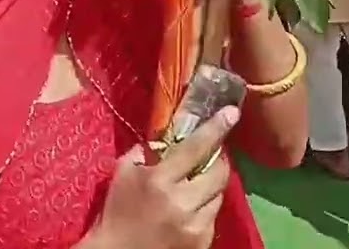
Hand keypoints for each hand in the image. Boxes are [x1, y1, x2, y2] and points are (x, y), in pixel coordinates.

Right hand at [82, 107, 238, 248]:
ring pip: (219, 195)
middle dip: (219, 160)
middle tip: (212, 155)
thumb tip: (166, 137)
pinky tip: (191, 210)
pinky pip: (213, 217)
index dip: (216, 128)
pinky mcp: (201, 243)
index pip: (195, 148)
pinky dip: (206, 209)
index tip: (232, 112)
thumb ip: (145, 152)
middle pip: (218, 173)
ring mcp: (195, 226)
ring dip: (211, 186)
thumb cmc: (116, 211)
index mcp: (159, 181)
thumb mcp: (123, 174)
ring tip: (197, 185)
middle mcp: (181, 202)